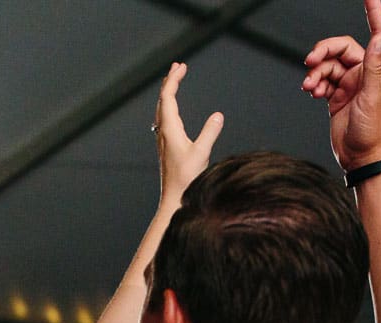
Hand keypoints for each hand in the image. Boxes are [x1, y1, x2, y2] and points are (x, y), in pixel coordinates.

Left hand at [154, 62, 223, 207]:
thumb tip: (218, 115)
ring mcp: (163, 139)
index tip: (181, 66)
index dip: (173, 80)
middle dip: (170, 81)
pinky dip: (168, 106)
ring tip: (175, 81)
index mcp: (169, 129)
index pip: (168, 97)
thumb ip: (210, 133)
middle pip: (163, 100)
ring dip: (168, 93)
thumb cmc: (186, 179)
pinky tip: (172, 110)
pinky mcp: (166, 146)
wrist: (173, 199)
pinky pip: (164, 118)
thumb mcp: (201, 154)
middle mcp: (163, 131)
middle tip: (179, 66)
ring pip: (162, 109)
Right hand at [301, 0, 380, 169]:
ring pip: (327, 66)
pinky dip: (314, 84)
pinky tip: (311, 93)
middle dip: (324, 52)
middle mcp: (364, 74)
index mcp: (378, 69)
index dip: (374, 13)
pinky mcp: (336, 97)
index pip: (378, 33)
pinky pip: (322, 81)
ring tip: (309, 86)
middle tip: (310, 62)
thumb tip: (378, 37)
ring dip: (315, 73)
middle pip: (341, 48)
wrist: (360, 158)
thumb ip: (375, 66)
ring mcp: (349, 85)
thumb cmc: (372, 131)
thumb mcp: (374, 97)